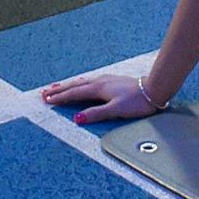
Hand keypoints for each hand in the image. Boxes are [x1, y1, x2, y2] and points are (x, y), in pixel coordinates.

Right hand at [40, 70, 163, 124]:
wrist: (154, 89)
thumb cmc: (136, 101)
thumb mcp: (115, 110)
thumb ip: (96, 114)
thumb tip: (77, 118)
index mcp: (98, 88)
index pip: (74, 94)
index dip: (60, 98)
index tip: (47, 100)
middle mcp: (99, 82)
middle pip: (75, 86)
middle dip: (59, 90)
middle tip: (44, 93)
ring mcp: (105, 80)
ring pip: (81, 83)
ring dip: (68, 86)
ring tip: (57, 87)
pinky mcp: (111, 81)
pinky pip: (89, 82)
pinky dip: (79, 84)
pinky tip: (81, 84)